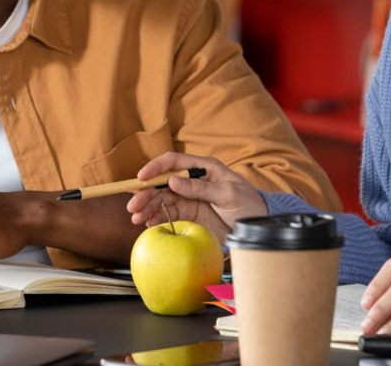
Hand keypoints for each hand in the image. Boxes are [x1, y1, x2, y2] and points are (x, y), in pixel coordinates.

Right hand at [126, 152, 266, 243]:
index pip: (174, 163)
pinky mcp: (189, 214)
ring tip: (136, 217)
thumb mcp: (228, 194)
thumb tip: (173, 182)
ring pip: (161, 199)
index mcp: (203, 168)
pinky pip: (168, 214)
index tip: (141, 177)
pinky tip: (148, 223)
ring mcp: (189, 198)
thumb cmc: (248, 204)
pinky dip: (156, 218)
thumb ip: (201, 188)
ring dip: (147, 207)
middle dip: (146, 192)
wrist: (257, 227)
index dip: (156, 168)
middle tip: (133, 205)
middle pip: (162, 183)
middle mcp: (192, 181)